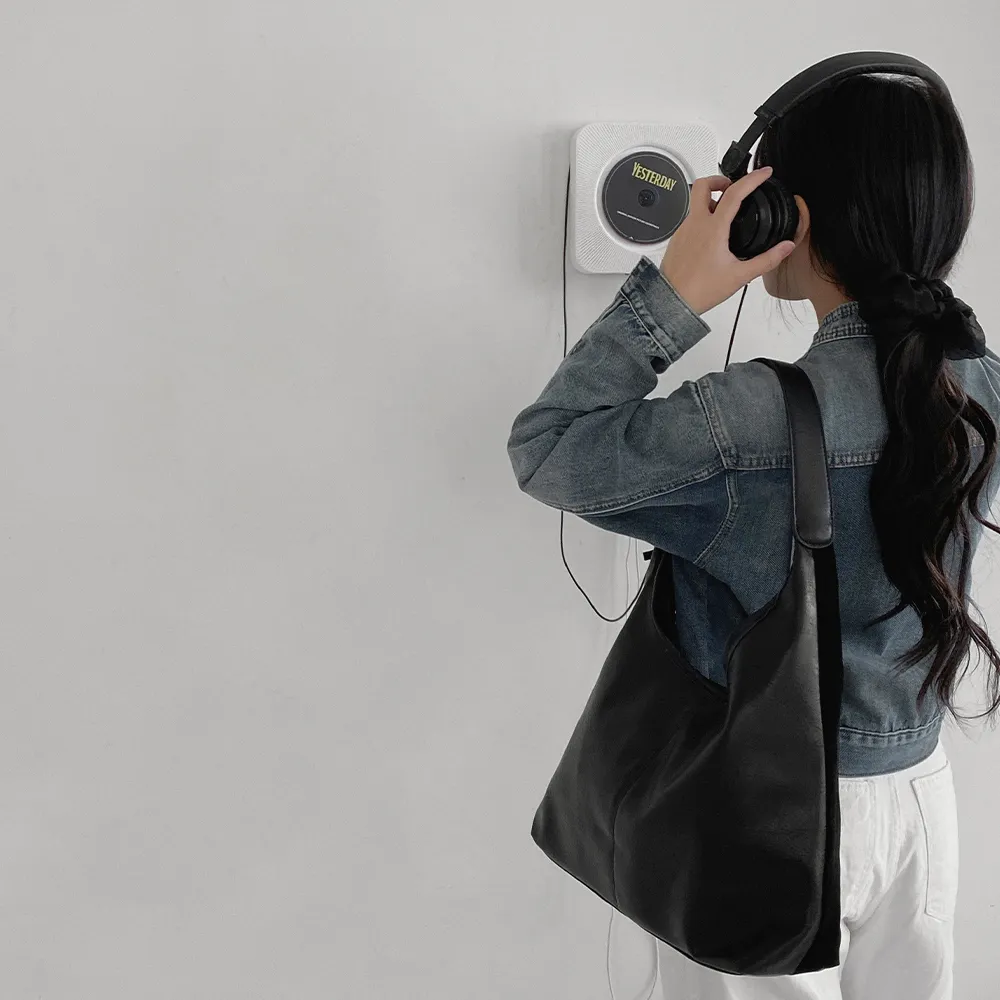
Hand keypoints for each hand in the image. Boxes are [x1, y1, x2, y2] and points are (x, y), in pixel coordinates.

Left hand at [658, 166, 796, 315]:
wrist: (671, 302)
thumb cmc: (699, 290)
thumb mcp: (739, 276)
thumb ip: (766, 260)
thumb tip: (785, 248)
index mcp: (713, 229)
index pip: (735, 193)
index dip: (752, 179)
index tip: (763, 173)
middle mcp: (695, 224)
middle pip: (703, 184)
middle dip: (720, 179)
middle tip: (734, 187)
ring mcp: (683, 230)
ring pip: (695, 202)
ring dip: (711, 200)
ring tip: (725, 213)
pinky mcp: (676, 239)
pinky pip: (690, 219)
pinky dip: (702, 217)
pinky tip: (712, 233)